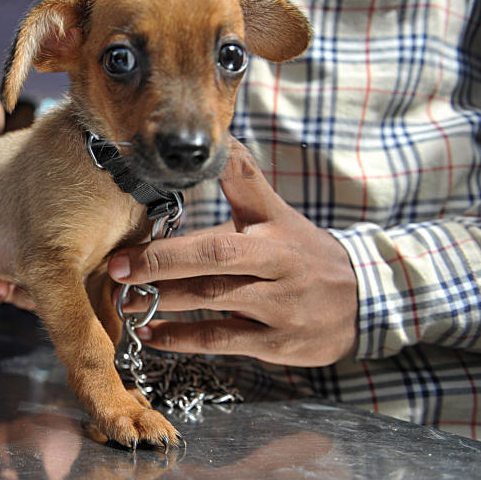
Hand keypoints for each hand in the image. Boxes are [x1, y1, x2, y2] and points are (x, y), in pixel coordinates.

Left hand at [108, 138, 358, 366]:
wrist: (363, 302)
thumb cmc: (303, 252)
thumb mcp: (277, 212)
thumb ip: (244, 179)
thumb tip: (218, 136)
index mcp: (273, 228)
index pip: (227, 216)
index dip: (185, 216)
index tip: (138, 221)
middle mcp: (279, 264)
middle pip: (214, 259)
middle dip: (160, 262)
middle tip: (117, 268)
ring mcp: (282, 306)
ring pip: (215, 300)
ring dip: (165, 301)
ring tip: (124, 302)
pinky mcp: (280, 343)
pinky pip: (224, 340)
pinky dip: (184, 339)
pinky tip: (153, 334)